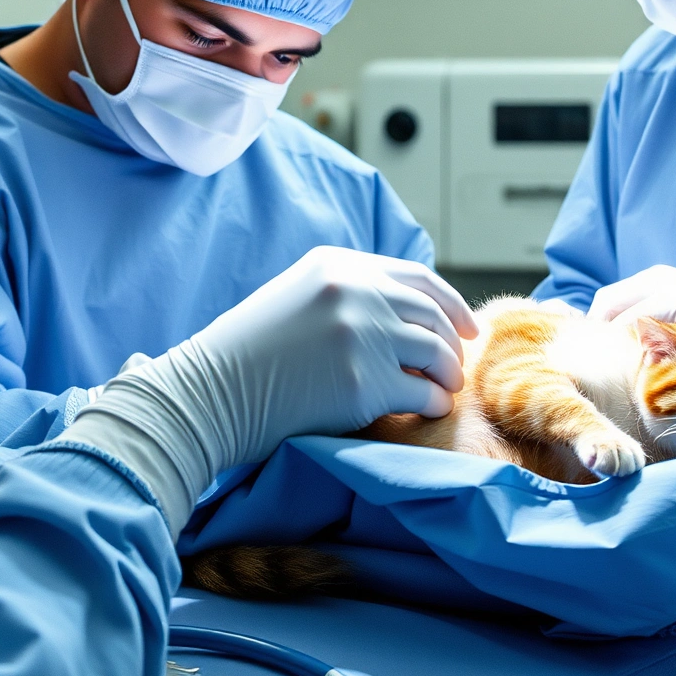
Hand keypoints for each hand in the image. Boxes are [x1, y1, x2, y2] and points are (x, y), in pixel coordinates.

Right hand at [62, 248, 476, 529]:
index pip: (418, 277)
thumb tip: (413, 313)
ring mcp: (360, 335)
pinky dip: (433, 402)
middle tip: (455, 368)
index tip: (468, 328)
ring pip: (436, 352)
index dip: (452, 304)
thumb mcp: (296, 296)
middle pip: (432, 314)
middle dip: (452, 344)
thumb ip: (348, 292)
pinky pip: (423, 392)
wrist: (208, 393)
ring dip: (447, 375)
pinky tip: (426, 410)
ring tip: (442, 390)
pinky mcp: (362, 382)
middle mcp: (353, 291)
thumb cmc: (248, 354)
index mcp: (338, 265)